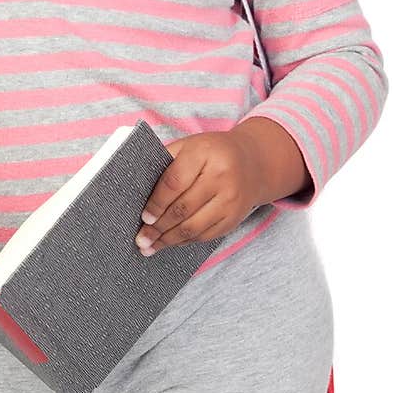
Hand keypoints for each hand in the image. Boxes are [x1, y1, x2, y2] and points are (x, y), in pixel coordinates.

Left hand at [134, 129, 273, 255]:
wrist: (253, 162)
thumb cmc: (212, 152)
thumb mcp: (189, 146)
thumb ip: (166, 162)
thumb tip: (139, 192)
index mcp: (204, 154)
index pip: (174, 183)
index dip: (156, 203)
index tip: (144, 217)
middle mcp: (221, 177)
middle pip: (182, 209)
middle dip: (158, 227)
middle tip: (141, 238)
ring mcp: (230, 200)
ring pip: (194, 227)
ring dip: (169, 240)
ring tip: (150, 247)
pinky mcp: (235, 218)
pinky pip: (205, 235)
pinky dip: (185, 241)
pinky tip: (171, 243)